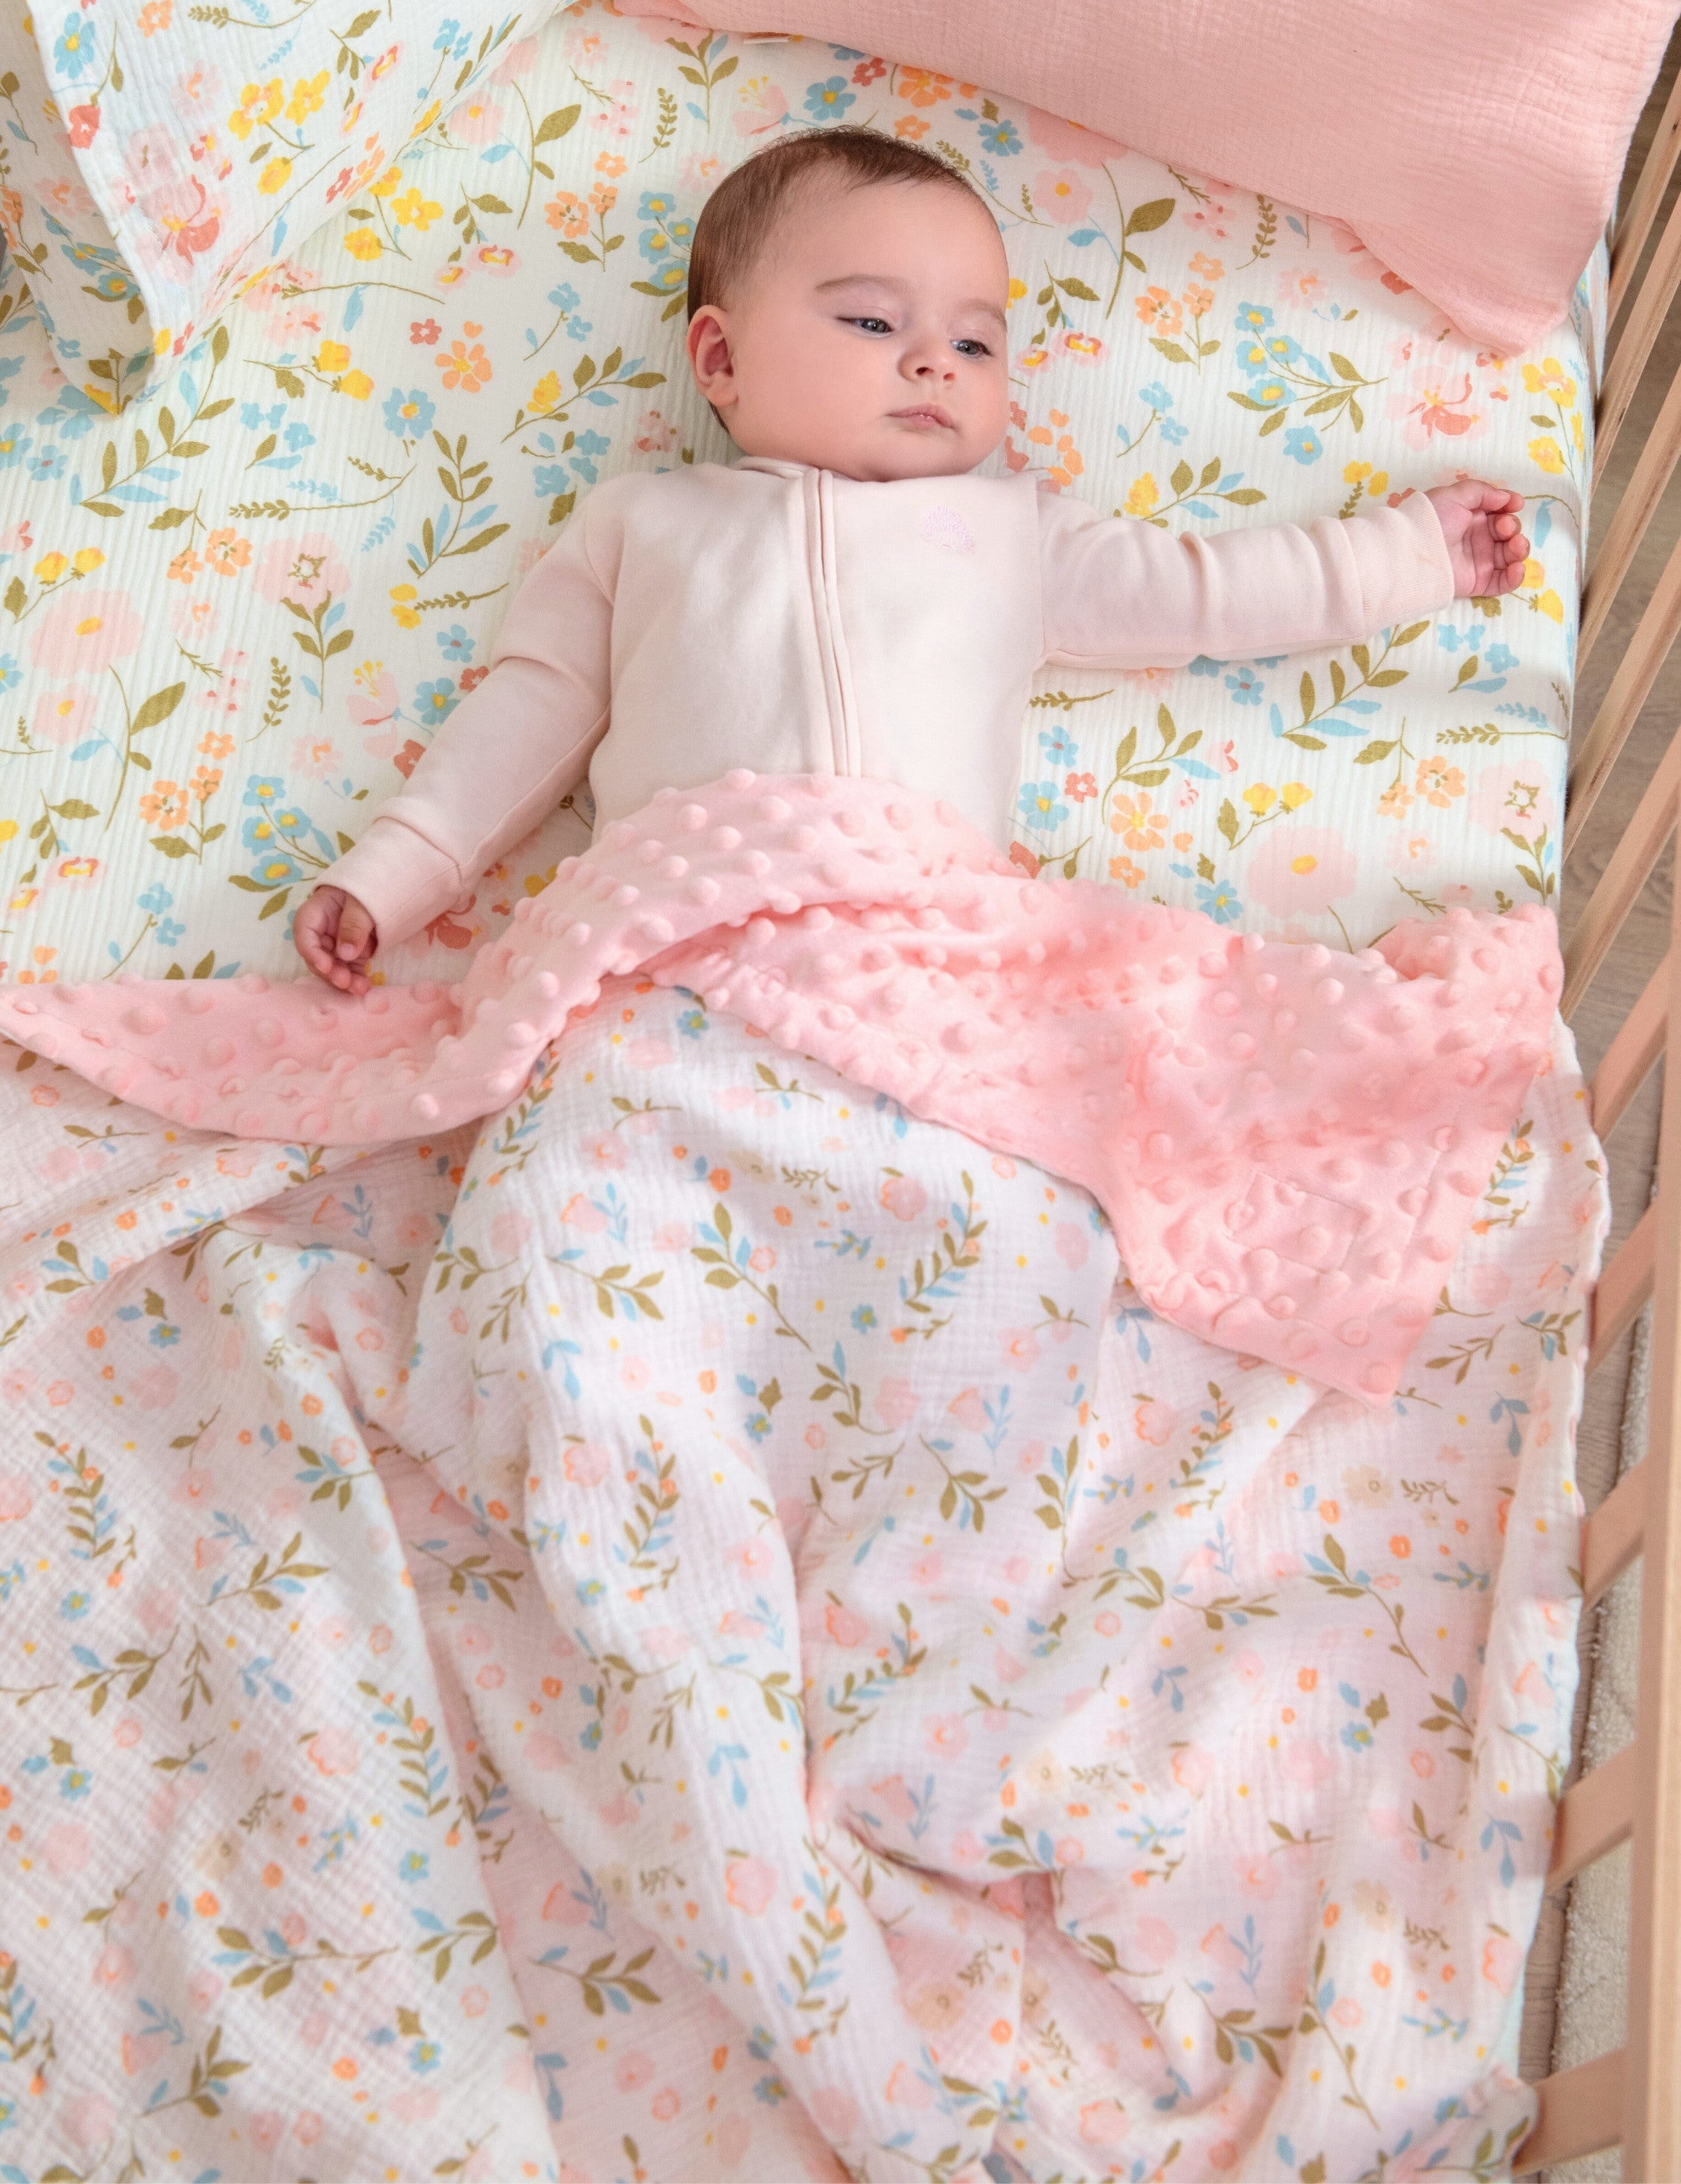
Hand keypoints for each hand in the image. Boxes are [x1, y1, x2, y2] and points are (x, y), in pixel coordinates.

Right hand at [294, 884, 377, 994]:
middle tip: (345, 982)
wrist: (384, 885)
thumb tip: (346, 953)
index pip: (305, 933)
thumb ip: (354, 923)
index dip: (313, 953)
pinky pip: (349, 969)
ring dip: (344, 980)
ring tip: (360, 988)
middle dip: (330, 972)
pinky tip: (364, 987)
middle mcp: (321, 930)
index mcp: (316, 911)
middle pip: (317, 955)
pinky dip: (355, 979)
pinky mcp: (350, 953)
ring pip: (333, 967)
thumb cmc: (369, 885)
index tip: (326, 966)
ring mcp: (335, 943)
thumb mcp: (362, 900)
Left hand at [1424, 479, 1528, 598]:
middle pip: (1508, 533)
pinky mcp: (1478, 582)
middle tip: (1504, 527)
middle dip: (1512, 527)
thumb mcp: (1456, 495)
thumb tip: (1508, 498)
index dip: (1510, 507)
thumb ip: (1484, 492)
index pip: (1499, 512)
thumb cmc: (1433, 518)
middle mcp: (1477, 539)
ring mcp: (1479, 561)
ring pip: (1510, 557)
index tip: (1516, 504)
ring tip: (1515, 545)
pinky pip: (1502, 583)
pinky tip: (1517, 568)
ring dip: (1519, 549)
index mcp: (1472, 517)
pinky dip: (1515, 577)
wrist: (1414, 551)